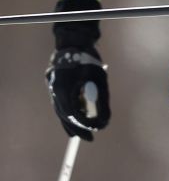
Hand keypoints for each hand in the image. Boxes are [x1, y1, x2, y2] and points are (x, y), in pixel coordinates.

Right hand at [46, 0, 109, 139]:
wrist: (74, 43)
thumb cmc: (89, 61)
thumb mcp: (100, 81)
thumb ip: (102, 102)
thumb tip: (105, 122)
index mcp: (64, 88)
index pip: (73, 114)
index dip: (84, 124)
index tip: (95, 131)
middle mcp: (54, 90)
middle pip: (64, 115)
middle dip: (76, 128)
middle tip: (89, 138)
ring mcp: (52, 87)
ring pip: (61, 110)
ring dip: (71, 121)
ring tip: (82, 132)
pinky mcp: (54, 85)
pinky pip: (60, 102)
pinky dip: (68, 111)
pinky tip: (75, 118)